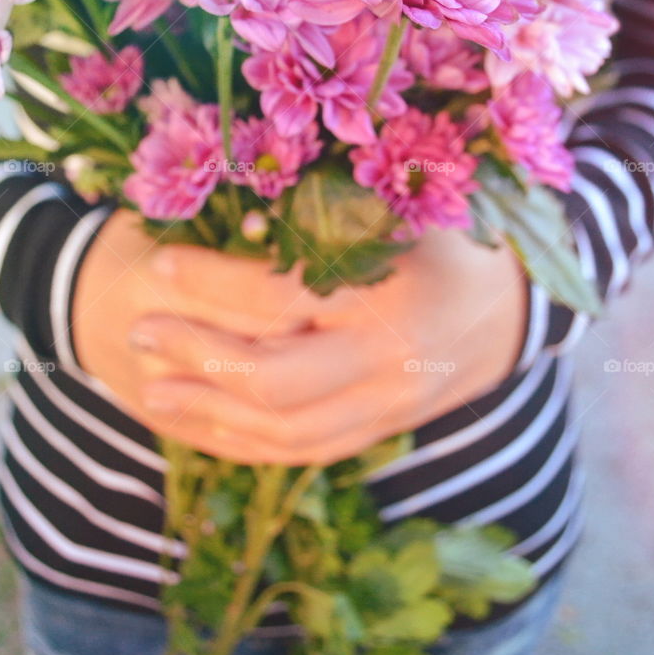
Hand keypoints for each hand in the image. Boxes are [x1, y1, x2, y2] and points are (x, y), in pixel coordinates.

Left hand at [93, 220, 527, 464]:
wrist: (513, 308)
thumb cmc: (447, 240)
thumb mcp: (402, 209)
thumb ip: (332, 213)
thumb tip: (233, 202)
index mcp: (389, 294)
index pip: (282, 297)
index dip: (211, 283)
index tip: (158, 265)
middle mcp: (386, 360)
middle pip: (274, 381)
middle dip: (196, 360)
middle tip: (140, 332)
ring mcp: (386, 406)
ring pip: (283, 432)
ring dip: (207, 415)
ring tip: (151, 391)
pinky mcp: (382, 430)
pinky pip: (304, 453)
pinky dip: (244, 447)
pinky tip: (200, 428)